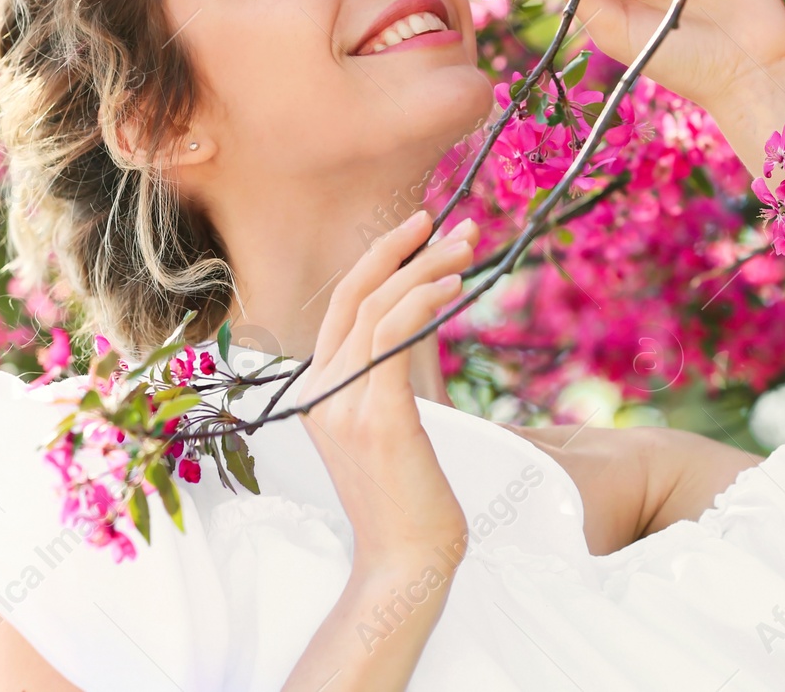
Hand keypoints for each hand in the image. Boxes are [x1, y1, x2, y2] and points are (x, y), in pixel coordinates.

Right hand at [295, 210, 475, 573]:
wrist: (406, 564)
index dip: (379, 259)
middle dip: (404, 248)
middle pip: (355, 294)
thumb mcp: (389, 428)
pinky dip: (423, 302)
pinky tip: (456, 287)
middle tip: (453, 221)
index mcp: (316, 391)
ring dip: (427, 267)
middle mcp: (320, 392)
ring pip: (378, 308)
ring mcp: (343, 405)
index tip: (421, 228)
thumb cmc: (408, 500)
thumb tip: (418, 327)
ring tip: (468, 247)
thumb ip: (389, 380)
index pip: (343, 305)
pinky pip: (393, 339)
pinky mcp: (377, 418)